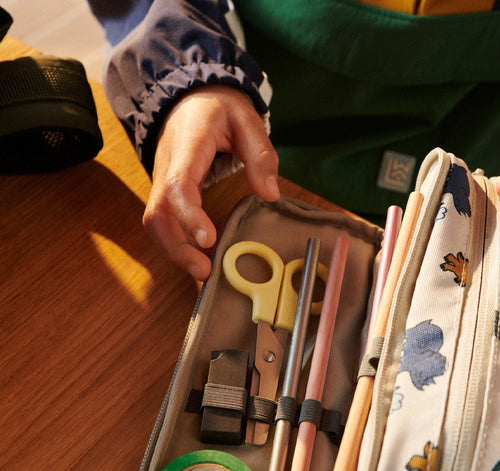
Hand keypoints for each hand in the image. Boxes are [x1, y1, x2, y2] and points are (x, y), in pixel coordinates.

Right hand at [143, 85, 279, 280]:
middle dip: (176, 247)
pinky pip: (163, 220)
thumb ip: (261, 155)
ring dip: (174, 250)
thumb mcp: (246, 119)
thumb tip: (269, 194)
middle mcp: (166, 166)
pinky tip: (197, 258)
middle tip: (204, 271)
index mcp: (187, 145)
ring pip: (154, 221)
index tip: (207, 240)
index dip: (189, 215)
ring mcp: (162, 180)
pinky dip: (176, 243)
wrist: (188, 96)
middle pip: (156, 213)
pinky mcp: (166, 192)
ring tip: (203, 271)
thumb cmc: (218, 108)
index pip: (178, 184)